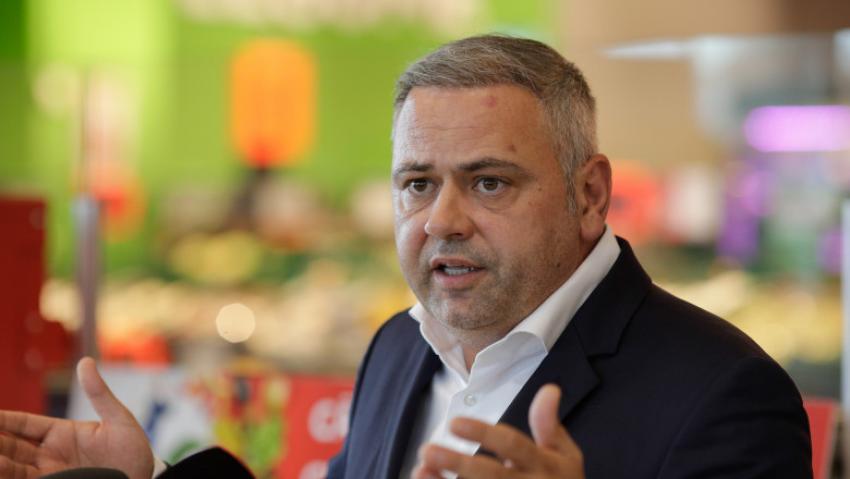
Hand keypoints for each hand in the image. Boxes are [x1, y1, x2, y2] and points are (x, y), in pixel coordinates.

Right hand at [0, 357, 152, 478]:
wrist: (145, 478)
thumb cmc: (133, 449)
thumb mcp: (118, 419)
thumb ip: (99, 394)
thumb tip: (85, 361)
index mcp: (61, 433)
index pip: (23, 424)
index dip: (3, 420)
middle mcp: (50, 453)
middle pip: (11, 446)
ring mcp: (50, 472)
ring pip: (14, 467)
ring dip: (1, 463)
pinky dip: (12, 476)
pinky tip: (3, 472)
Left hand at [413, 384, 583, 478]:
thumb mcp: (566, 455)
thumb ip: (549, 425)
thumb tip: (549, 389)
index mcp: (544, 466)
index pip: (513, 446)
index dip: (484, 434)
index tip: (455, 422)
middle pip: (490, 476)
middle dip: (458, 464)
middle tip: (427, 449)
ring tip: (420, 471)